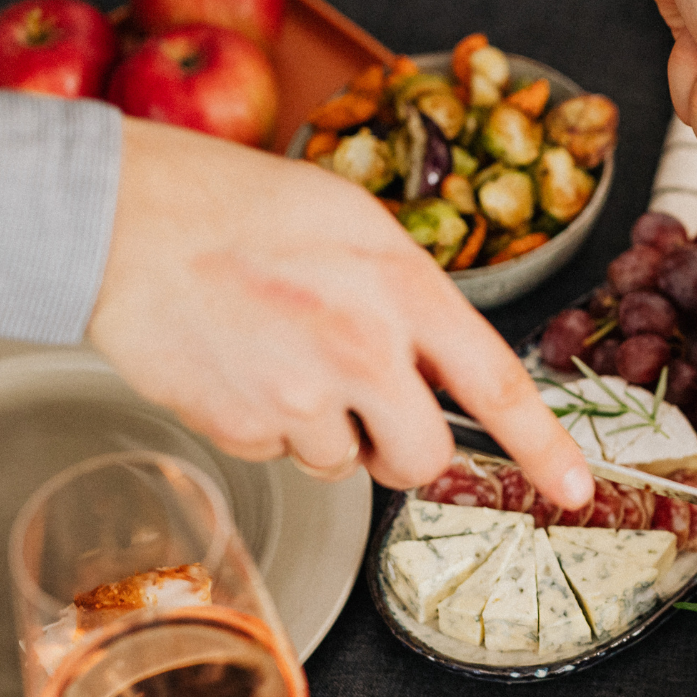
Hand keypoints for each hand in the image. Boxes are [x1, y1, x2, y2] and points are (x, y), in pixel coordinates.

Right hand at [88, 118, 593, 505]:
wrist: (121, 219)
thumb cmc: (239, 206)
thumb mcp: (356, 225)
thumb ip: (410, 298)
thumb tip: (441, 365)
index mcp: (404, 289)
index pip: (497, 385)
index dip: (545, 448)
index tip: (576, 490)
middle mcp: (362, 349)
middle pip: (423, 460)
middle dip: (405, 450)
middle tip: (370, 407)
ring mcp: (300, 396)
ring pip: (345, 462)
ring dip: (326, 430)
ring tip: (279, 353)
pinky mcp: (242, 428)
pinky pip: (278, 455)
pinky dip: (265, 425)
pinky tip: (239, 365)